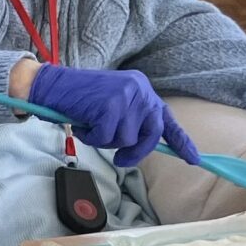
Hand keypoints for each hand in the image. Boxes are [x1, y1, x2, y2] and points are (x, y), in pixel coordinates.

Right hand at [28, 65, 199, 169]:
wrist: (51, 85)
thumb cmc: (78, 100)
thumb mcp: (113, 105)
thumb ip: (131, 119)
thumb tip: (145, 144)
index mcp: (142, 89)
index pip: (166, 119)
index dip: (181, 142)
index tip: (194, 160)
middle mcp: (140, 90)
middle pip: (152, 133)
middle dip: (136, 151)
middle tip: (121, 158)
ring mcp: (126, 96)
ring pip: (126, 139)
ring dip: (106, 140)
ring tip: (91, 125)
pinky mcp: (110, 105)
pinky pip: (106, 138)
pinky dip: (92, 137)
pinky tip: (83, 123)